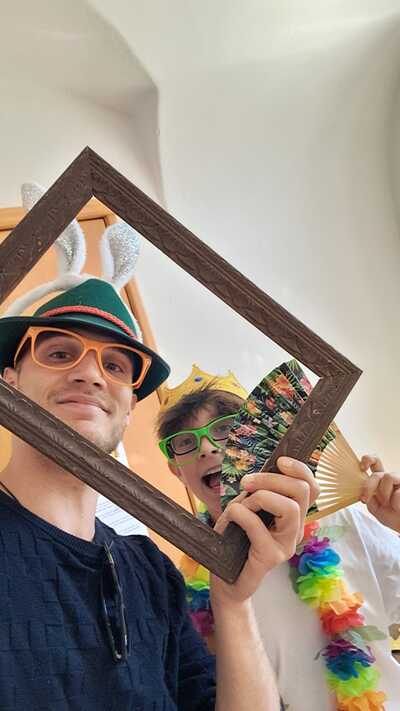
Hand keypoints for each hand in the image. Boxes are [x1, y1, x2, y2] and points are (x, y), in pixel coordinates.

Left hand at [210, 456, 318, 605]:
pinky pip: (259, 526)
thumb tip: (259, 476)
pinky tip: (231, 516)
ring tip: (242, 504)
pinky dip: (241, 513)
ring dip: (262, 496)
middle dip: (272, 478)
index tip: (279, 461)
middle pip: (302, 491)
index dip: (300, 469)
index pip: (312, 488)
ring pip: (290, 507)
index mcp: (293, 516)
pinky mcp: (270, 557)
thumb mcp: (246, 509)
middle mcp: (295, 530)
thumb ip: (256, 494)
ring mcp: (286, 545)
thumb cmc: (234, 541)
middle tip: (247, 483)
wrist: (225, 579)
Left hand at [360, 455, 399, 532]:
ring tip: (390, 504)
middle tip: (364, 499)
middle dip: (368, 486)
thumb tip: (364, 488)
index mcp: (381, 481)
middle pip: (377, 473)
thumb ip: (369, 497)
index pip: (374, 463)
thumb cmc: (392, 516)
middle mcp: (391, 478)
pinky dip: (395, 503)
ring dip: (384, 494)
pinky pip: (397, 492)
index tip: (362, 467)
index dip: (368, 460)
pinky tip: (399, 507)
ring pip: (387, 477)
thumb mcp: (375, 508)